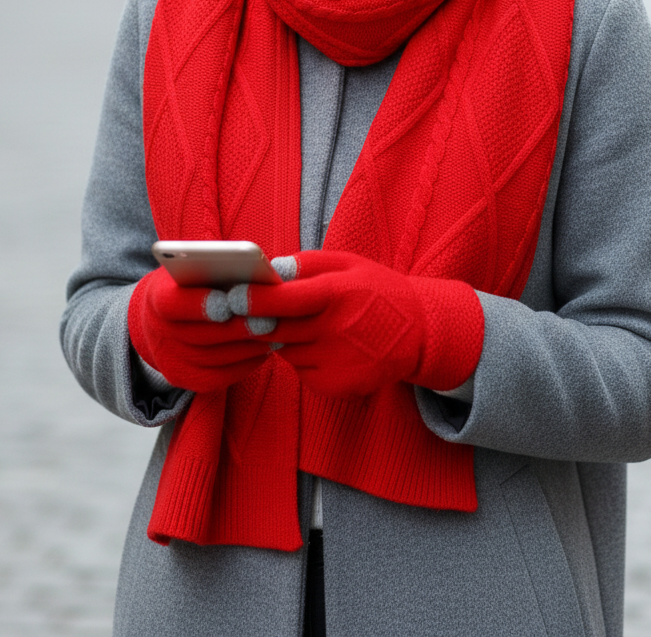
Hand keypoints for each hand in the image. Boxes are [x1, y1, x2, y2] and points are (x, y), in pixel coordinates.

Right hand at [128, 267, 271, 393]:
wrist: (164, 319)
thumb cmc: (192, 284)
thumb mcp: (197, 269)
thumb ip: (217, 270)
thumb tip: (255, 276)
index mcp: (157, 296)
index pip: (172, 304)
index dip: (201, 305)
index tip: (230, 303)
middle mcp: (157, 332)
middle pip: (199, 336)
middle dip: (237, 329)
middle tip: (269, 320)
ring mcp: (169, 360)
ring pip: (213, 358)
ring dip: (247, 347)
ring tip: (275, 334)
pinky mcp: (184, 379)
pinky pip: (218, 377)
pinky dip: (245, 364)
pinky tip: (265, 349)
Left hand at [230, 250, 483, 399]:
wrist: (417, 333)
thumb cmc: (375, 290)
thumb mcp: (348, 264)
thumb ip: (306, 264)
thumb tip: (267, 271)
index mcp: (338, 294)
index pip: (287, 299)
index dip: (256, 298)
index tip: (232, 295)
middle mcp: (336, 331)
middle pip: (277, 328)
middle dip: (261, 319)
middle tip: (252, 310)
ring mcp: (336, 363)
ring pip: (285, 350)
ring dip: (286, 337)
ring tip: (312, 324)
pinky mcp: (336, 386)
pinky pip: (300, 370)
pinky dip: (302, 358)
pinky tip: (326, 345)